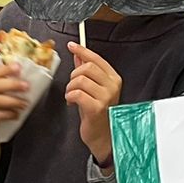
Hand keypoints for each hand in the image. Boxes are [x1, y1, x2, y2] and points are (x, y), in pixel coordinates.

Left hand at [64, 42, 121, 165]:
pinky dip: (69, 97)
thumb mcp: (92, 89)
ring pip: (80, 80)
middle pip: (87, 67)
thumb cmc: (97, 113)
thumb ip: (87, 71)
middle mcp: (113, 86)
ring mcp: (106, 97)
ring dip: (70, 88)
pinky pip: (76, 93)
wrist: (102, 136)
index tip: (72, 46)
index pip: (96, 59)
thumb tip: (79, 55)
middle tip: (72, 87)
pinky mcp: (97, 108)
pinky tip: (72, 103)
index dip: (83, 50)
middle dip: (73, 76)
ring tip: (72, 97)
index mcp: (114, 79)